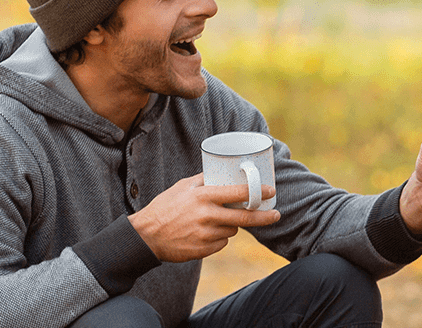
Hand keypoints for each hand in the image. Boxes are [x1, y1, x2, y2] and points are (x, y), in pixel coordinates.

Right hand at [130, 174, 280, 261]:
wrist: (145, 236)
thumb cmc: (164, 208)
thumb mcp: (182, 187)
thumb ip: (204, 180)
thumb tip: (223, 171)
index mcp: (203, 197)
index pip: (238, 193)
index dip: (258, 193)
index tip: (271, 192)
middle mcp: (207, 216)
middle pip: (245, 218)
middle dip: (264, 217)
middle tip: (276, 215)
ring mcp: (206, 235)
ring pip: (232, 230)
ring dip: (230, 225)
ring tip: (212, 221)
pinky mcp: (203, 250)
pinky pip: (222, 243)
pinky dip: (218, 238)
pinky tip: (204, 233)